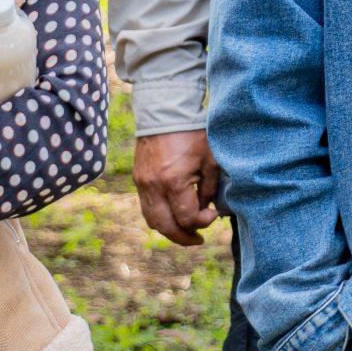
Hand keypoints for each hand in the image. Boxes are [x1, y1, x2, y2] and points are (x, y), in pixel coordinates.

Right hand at [134, 130, 220, 247]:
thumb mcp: (210, 160)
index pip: (186, 218)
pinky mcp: (138, 179)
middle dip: (183, 237)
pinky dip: (159, 217)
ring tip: (185, 232)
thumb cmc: (192, 133)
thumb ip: (210, 189)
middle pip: (165, 227)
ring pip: (152, 220)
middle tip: (198, 239)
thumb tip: (207, 209)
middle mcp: (153, 187)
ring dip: (169, 230)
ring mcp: (142, 184)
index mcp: (173, 182)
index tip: (213, 214)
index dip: (202, 222)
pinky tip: (173, 215)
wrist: (165, 111)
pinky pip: (146, 207)